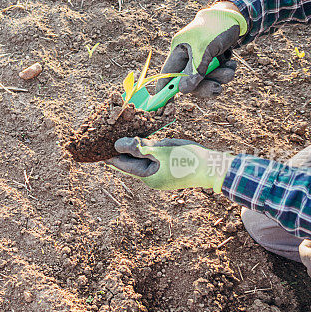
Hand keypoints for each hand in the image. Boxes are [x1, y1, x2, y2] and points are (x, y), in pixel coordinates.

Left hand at [107, 137, 233, 192]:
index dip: (110, 155)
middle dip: (121, 150)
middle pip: (131, 161)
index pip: (122, 165)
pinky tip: (141, 137)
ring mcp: (160, 172)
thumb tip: (117, 145)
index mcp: (147, 176)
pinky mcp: (168, 165)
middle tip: (106, 138)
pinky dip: (146, 147)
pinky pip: (152, 156)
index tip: (97, 148)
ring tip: (120, 135)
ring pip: (142, 157)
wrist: (213, 168)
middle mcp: (151, 176)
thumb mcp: (160, 151)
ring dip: (133, 147)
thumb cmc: (187, 160)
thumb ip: (138, 147)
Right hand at [157, 2, 246, 97]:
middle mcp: (188, 56)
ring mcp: (201, 59)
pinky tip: (231, 62)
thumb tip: (183, 91)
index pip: (167, 74)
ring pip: (205, 80)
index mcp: (179, 51)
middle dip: (204, 86)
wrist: (237, 16)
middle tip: (217, 89)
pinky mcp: (214, 60)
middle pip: (189, 82)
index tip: (163, 105)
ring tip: (230, 69)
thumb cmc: (216, 28)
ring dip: (219, 77)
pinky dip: (226, 71)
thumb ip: (194, 71)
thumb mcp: (205, 49)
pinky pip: (217, 74)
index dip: (165, 89)